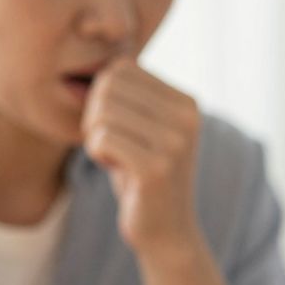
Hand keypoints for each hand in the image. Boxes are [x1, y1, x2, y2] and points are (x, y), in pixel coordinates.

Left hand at [81, 60, 205, 260]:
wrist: (166, 230)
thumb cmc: (142, 175)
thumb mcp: (145, 127)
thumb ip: (132, 93)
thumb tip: (103, 54)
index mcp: (187, 102)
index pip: (121, 68)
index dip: (105, 97)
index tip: (121, 128)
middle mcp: (188, 116)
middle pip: (108, 85)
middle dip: (96, 114)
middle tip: (113, 145)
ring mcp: (176, 142)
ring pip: (102, 111)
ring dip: (96, 137)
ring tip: (117, 157)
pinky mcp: (157, 167)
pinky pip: (101, 138)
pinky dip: (97, 154)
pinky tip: (117, 170)